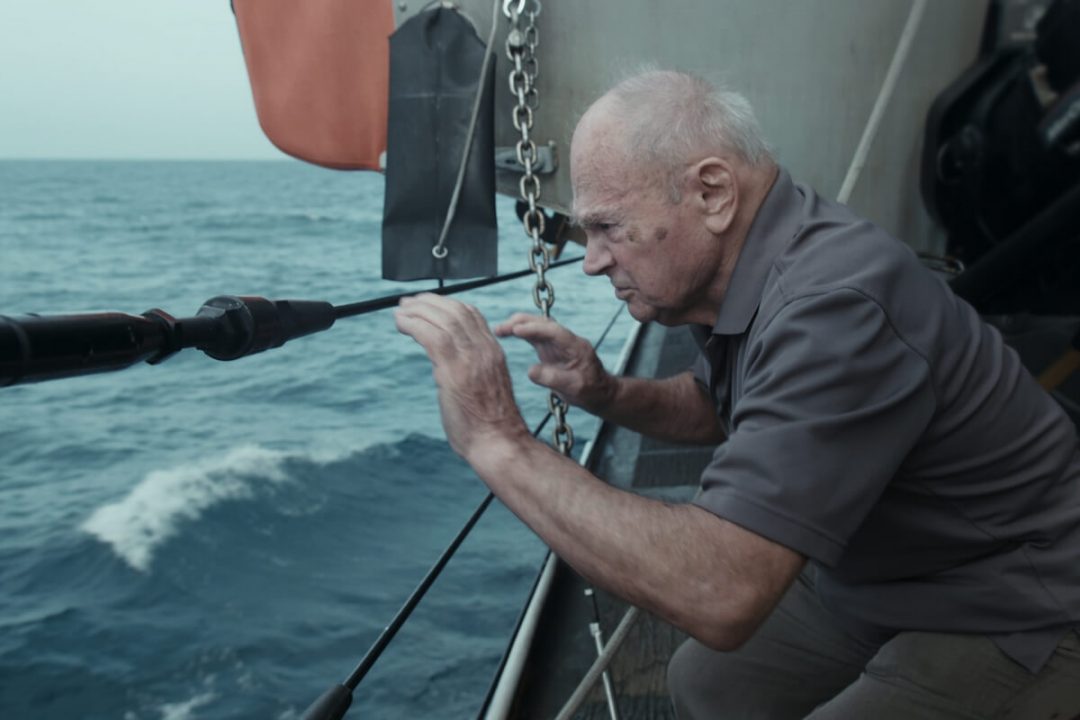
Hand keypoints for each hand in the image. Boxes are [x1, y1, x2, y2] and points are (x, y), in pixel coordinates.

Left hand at [395, 294, 528, 457]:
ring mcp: (471, 358)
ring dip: (417, 310)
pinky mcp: (453, 370)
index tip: (429, 304)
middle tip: (408, 302)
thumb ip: (469, 371)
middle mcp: (485, 349)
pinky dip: (413, 324)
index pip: (472, 314)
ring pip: (443, 318)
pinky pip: (431, 335)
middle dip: (429, 301)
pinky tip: (401, 323)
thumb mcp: (485, 387)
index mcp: (494, 351)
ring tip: (400, 311)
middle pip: (456, 310)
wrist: (498, 443)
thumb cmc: (489, 425)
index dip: (448, 304)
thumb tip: (444, 370)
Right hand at [494, 313, 615, 413]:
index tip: (517, 330)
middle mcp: (566, 340)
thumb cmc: (591, 391)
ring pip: (537, 327)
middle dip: (522, 323)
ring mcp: (558, 343)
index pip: (554, 332)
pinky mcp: (550, 349)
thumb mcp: (575, 388)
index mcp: (576, 346)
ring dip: (518, 325)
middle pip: (544, 324)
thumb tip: (530, 371)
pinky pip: (534, 336)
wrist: (599, 393)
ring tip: (499, 329)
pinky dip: (520, 333)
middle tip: (501, 328)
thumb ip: (553, 379)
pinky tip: (506, 333)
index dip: (535, 329)